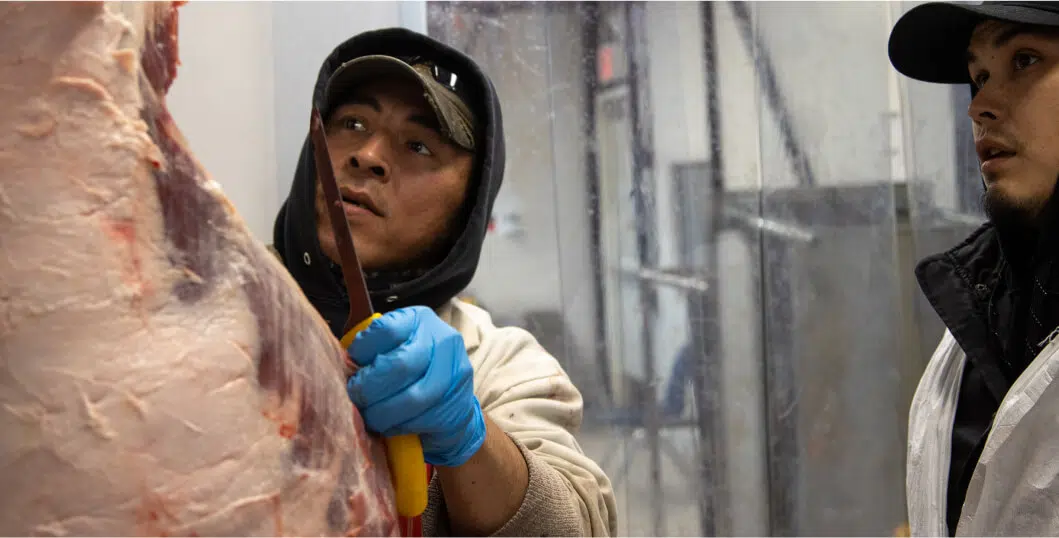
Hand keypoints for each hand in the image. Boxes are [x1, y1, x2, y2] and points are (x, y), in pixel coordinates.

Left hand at [345, 306, 485, 466]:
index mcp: (420, 320)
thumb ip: (369, 348)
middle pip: (399, 365)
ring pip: (411, 398)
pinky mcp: (459, 404)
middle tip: (355, 397)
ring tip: (369, 416)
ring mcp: (455, 374)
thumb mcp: (392, 347)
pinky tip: (389, 425)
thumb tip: (338, 359)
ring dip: (381, 412)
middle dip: (369, 387)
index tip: (352, 366)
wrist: (453, 401)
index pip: (386, 330)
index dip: (362, 351)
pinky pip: (422, 420)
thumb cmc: (410, 372)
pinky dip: (399, 427)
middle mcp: (443, 341)